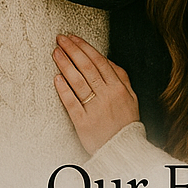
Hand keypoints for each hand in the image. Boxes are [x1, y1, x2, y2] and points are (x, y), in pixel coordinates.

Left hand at [53, 35, 139, 155]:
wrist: (124, 149)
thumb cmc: (126, 122)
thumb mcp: (131, 97)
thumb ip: (121, 77)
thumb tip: (107, 60)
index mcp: (118, 88)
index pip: (99, 61)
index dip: (84, 47)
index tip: (73, 37)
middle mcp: (107, 96)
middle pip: (86, 68)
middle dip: (72, 50)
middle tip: (60, 39)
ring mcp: (94, 109)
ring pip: (78, 82)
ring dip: (65, 65)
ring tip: (56, 53)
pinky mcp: (83, 123)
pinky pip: (71, 103)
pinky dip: (64, 90)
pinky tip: (56, 78)